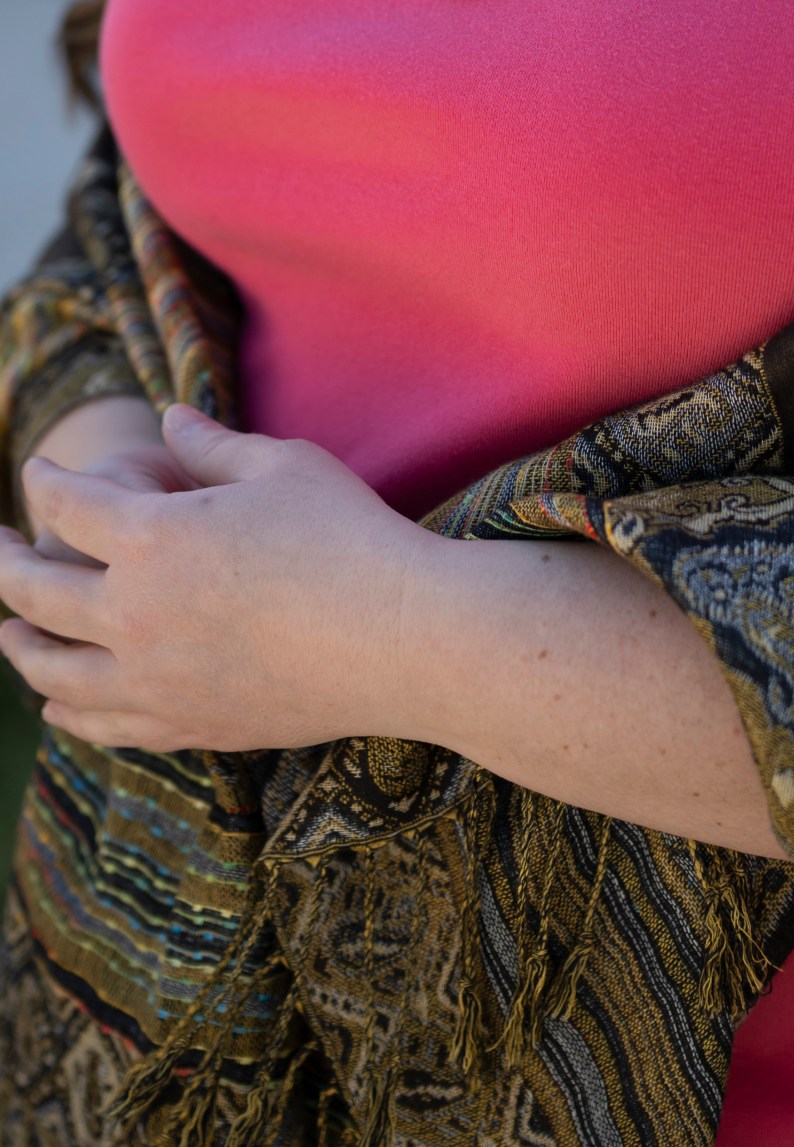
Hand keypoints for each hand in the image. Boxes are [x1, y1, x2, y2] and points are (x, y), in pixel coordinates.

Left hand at [0, 404, 431, 752]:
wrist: (400, 639)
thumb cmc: (348, 536)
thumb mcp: (281, 465)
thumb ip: (213, 444)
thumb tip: (170, 420)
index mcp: (154, 538)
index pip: (67, 506)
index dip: (44, 483)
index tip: (36, 472)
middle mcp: (136, 616)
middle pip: (35, 594)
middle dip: (3, 565)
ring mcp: (156, 681)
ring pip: (54, 674)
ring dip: (20, 648)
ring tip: (8, 634)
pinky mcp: (188, 726)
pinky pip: (103, 726)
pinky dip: (68, 713)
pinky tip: (58, 707)